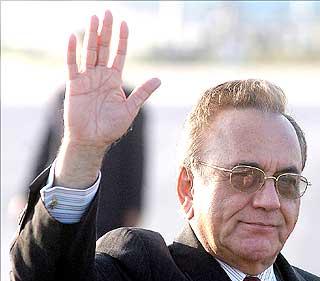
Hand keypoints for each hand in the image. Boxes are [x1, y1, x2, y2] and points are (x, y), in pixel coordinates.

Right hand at [64, 10, 159, 149]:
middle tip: (107, 12)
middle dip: (106, 31)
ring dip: (91, 35)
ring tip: (94, 18)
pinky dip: (72, 52)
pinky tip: (73, 37)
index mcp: (114, 80)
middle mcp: (101, 76)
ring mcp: (87, 79)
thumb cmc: (111, 127)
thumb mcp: (130, 109)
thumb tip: (159, 79)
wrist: (92, 140)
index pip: (119, 55)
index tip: (124, 23)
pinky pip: (72, 65)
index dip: (122, 39)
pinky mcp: (74, 85)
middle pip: (103, 48)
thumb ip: (142, 93)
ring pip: (89, 53)